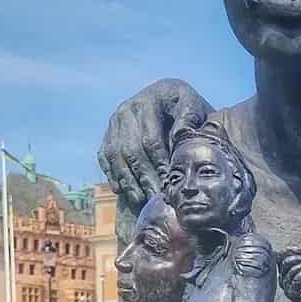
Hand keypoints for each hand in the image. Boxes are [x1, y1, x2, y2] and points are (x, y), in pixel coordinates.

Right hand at [97, 79, 211, 212]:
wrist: (170, 101)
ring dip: (128, 181)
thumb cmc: (187, 109)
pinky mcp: (108, 134)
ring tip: (140, 200)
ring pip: (117, 156)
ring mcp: (114, 123)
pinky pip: (106, 157)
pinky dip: (113, 175)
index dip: (159, 164)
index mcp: (147, 102)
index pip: (151, 140)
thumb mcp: (194, 107)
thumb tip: (179, 135)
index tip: (169, 184)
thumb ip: (191, 119)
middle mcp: (126, 111)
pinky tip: (123, 192)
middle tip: (156, 197)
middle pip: (132, 150)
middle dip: (144, 177)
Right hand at [277, 249, 300, 301]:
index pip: (279, 258)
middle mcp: (285, 282)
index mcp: (287, 274)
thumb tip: (295, 248)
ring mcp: (289, 290)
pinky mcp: (295, 296)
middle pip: (284, 262)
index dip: (289, 250)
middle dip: (300, 257)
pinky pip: (293, 281)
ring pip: (288, 270)